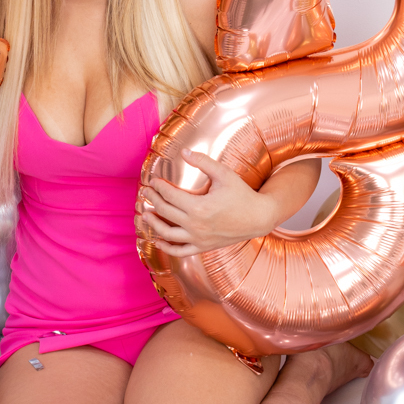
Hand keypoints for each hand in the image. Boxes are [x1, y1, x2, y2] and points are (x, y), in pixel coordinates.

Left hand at [135, 148, 276, 256]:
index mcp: (199, 207)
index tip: (153, 181)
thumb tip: (184, 151)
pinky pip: (180, 251)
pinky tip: (159, 240)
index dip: (159, 186)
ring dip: (154, 224)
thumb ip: (202, 161)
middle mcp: (196, 225)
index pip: (170, 195)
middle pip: (166, 211)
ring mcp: (199, 239)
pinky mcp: (203, 247)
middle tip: (145, 192)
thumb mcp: (224, 174)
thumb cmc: (242, 194)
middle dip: (153, 200)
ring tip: (145, 214)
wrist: (258, 217)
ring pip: (168, 234)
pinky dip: (167, 247)